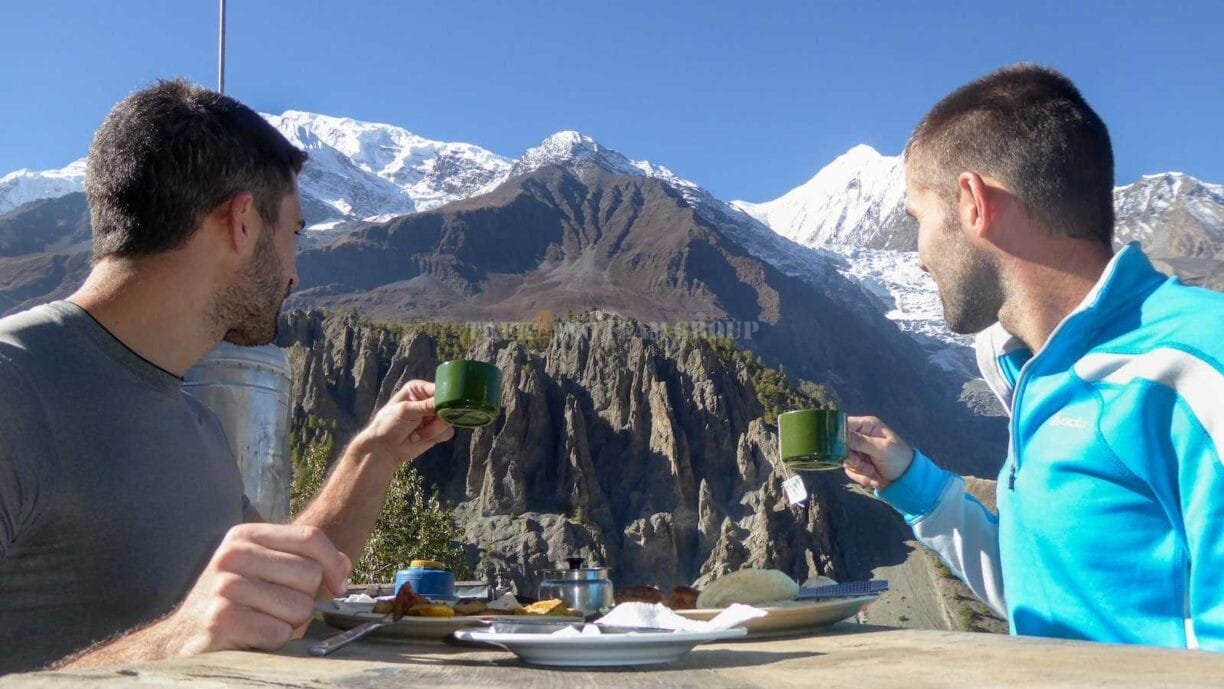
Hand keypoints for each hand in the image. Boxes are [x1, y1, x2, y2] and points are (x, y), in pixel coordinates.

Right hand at [164, 524, 350, 655]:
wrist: (182, 639)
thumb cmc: (234, 605)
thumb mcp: (263, 571)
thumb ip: (303, 562)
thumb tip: (343, 566)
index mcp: (245, 536)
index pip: (310, 537)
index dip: (334, 563)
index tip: (339, 585)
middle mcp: (232, 555)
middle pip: (310, 574)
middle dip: (304, 599)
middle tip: (276, 608)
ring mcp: (225, 587)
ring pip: (299, 606)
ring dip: (288, 623)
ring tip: (260, 621)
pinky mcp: (222, 620)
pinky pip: (279, 632)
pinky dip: (273, 642)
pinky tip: (251, 637)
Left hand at [358, 380, 454, 464]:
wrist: (384, 448)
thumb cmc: (388, 424)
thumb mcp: (405, 411)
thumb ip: (426, 405)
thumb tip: (447, 401)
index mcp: (420, 389)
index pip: (440, 388)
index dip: (445, 397)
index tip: (442, 406)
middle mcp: (429, 400)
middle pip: (449, 405)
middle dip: (438, 416)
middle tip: (425, 422)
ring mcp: (434, 416)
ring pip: (449, 420)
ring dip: (433, 429)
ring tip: (417, 433)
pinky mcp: (438, 430)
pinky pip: (447, 432)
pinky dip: (435, 436)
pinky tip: (420, 437)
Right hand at [844, 415, 914, 490]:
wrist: (907, 480)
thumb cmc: (898, 458)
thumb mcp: (881, 448)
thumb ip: (860, 441)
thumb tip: (839, 435)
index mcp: (866, 426)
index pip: (844, 424)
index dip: (837, 435)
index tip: (840, 447)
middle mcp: (860, 437)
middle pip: (840, 445)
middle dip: (851, 457)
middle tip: (860, 463)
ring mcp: (858, 452)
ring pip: (845, 460)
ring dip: (859, 469)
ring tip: (873, 471)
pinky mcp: (858, 465)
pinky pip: (850, 471)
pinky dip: (862, 477)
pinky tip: (875, 478)